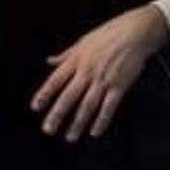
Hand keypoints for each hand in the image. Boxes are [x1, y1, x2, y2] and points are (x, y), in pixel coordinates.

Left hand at [30, 4, 168, 141]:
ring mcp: (103, 80)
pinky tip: (95, 131)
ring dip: (78, 123)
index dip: (45, 94)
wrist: (134, 32)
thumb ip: (65, 55)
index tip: (36, 107)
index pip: (56, 80)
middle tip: (48, 129)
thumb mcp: (82, 42)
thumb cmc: (107, 35)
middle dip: (57, 114)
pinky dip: (102, 120)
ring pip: (87, 105)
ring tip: (70, 137)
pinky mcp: (119, 86)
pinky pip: (109, 107)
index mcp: (76, 60)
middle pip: (69, 96)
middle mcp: (87, 71)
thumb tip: (49, 61)